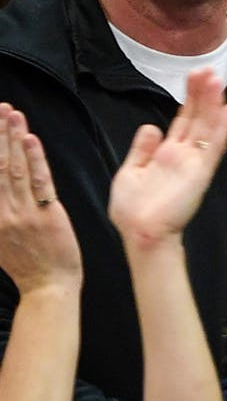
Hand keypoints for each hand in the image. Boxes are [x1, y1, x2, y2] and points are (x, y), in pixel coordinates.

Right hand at [0, 105, 80, 295]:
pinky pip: (39, 182)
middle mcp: (0, 213)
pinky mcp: (47, 214)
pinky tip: (30, 139)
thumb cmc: (25, 262)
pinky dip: (35, 158)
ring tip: (11, 114)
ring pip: (15, 168)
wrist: (48, 286)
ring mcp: (22, 213)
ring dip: (13, 139)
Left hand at [108, 69, 226, 252]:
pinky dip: (223, 127)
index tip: (195, 77)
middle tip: (208, 69)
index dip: (189, 99)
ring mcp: (194, 162)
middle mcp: (184, 154)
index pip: (183, 120)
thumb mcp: (129, 173)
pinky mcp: (201, 171)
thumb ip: (142, 150)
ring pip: (207, 126)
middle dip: (202, 93)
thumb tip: (151, 126)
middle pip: (197, 118)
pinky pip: (214, 145)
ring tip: (217, 78)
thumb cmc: (132, 210)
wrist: (141, 234)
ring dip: (213, 103)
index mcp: (166, 154)